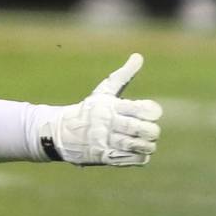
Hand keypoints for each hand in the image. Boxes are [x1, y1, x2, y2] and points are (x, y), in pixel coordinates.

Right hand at [39, 53, 162, 165]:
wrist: (61, 133)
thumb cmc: (89, 110)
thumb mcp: (104, 91)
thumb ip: (123, 75)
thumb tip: (139, 56)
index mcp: (110, 106)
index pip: (136, 108)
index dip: (150, 111)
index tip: (155, 113)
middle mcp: (107, 123)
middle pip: (136, 128)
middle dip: (150, 131)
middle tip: (153, 131)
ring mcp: (104, 141)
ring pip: (133, 145)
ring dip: (146, 146)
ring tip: (150, 144)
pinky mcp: (102, 157)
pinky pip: (126, 160)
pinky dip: (138, 158)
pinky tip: (142, 154)